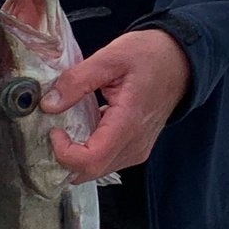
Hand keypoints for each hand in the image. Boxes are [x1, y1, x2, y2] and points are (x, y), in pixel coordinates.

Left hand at [41, 30, 190, 181]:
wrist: (179, 61)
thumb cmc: (150, 56)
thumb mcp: (110, 58)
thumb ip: (77, 81)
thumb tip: (49, 104)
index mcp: (128, 124)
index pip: (90, 161)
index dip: (64, 153)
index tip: (54, 130)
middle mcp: (133, 146)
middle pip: (89, 172)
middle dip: (63, 158)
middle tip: (51, 130)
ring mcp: (135, 151)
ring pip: (94, 170)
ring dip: (73, 156)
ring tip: (64, 128)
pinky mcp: (134, 149)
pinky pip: (104, 160)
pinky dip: (86, 151)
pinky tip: (80, 129)